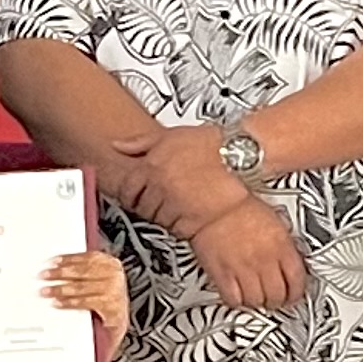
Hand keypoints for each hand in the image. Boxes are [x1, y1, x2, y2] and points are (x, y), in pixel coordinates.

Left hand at [41, 247, 129, 342]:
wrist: (120, 317)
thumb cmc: (106, 296)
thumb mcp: (98, 278)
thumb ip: (84, 270)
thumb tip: (57, 267)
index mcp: (110, 263)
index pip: (86, 257)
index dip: (67, 259)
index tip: (51, 261)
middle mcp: (113, 275)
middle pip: (81, 272)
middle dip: (59, 274)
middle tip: (43, 276)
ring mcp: (113, 291)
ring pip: (81, 287)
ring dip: (60, 289)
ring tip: (45, 291)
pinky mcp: (109, 306)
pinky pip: (84, 303)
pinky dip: (68, 303)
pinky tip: (57, 303)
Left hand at [108, 123, 252, 233]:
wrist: (244, 161)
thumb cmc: (216, 147)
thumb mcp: (174, 135)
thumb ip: (142, 142)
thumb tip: (118, 145)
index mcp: (152, 165)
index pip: (126, 186)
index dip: (131, 190)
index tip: (135, 191)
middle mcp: (159, 185)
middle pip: (139, 203)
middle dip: (146, 201)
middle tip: (160, 195)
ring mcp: (173, 203)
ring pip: (154, 216)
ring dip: (162, 211)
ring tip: (179, 199)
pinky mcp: (187, 220)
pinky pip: (172, 226)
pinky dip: (177, 221)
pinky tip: (188, 208)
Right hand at [184, 193, 306, 310]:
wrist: (213, 206)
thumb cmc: (240, 208)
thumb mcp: (276, 222)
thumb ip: (285, 246)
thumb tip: (290, 261)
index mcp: (282, 247)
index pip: (297, 280)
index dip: (296, 293)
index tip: (293, 295)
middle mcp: (265, 261)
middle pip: (278, 295)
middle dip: (277, 301)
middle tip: (274, 299)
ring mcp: (244, 270)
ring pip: (257, 301)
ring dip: (257, 302)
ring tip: (255, 298)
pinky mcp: (223, 275)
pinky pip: (234, 300)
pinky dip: (236, 301)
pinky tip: (237, 295)